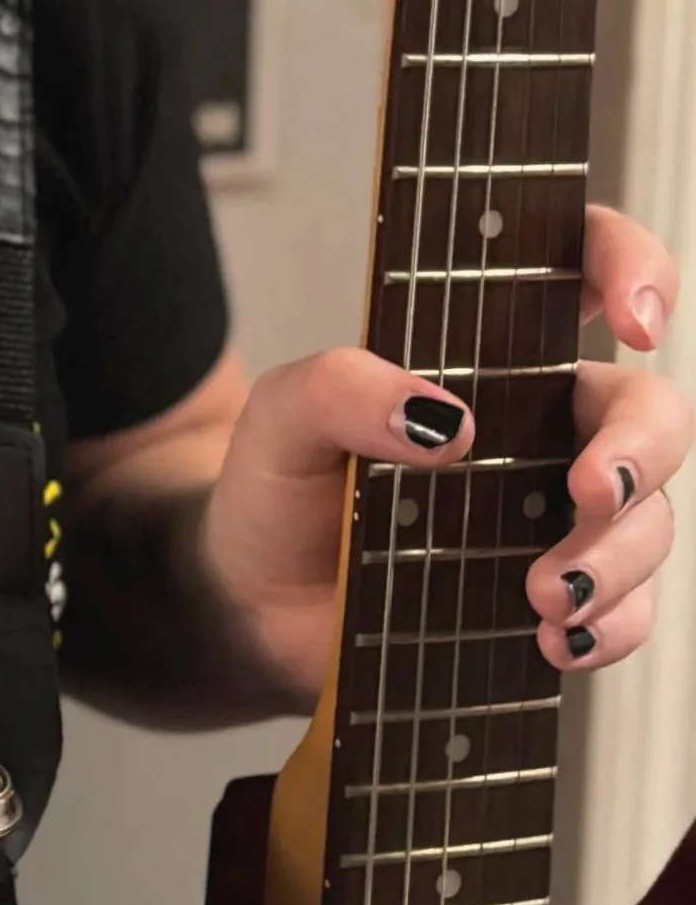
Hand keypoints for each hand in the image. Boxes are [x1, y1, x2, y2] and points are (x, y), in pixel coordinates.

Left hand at [202, 204, 687, 702]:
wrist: (255, 605)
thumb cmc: (278, 488)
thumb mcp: (284, 414)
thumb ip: (343, 388)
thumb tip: (443, 417)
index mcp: (483, 352)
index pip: (581, 268)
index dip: (632, 267)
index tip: (634, 318)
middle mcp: (537, 423)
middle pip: (649, 410)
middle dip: (640, 449)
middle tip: (590, 491)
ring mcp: (553, 510)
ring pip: (646, 518)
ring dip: (613, 558)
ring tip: (542, 594)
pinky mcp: (556, 590)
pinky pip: (628, 608)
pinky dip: (609, 625)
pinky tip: (553, 637)